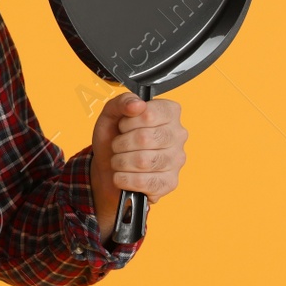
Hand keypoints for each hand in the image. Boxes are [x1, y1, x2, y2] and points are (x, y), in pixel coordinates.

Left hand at [90, 92, 186, 209]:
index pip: (149, 114)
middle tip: (117, 146)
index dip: (128, 122)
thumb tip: (137, 104)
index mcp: (169, 113)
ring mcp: (176, 160)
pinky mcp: (169, 183)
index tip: (123, 126)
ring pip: (143, 162)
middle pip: (145, 138)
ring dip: (120, 162)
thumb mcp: (111, 114)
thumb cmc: (114, 138)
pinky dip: (123, 179)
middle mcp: (178, 135)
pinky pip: (142, 182)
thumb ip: (122, 102)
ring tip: (119, 160)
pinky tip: (123, 175)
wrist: (108, 169)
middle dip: (121, 144)